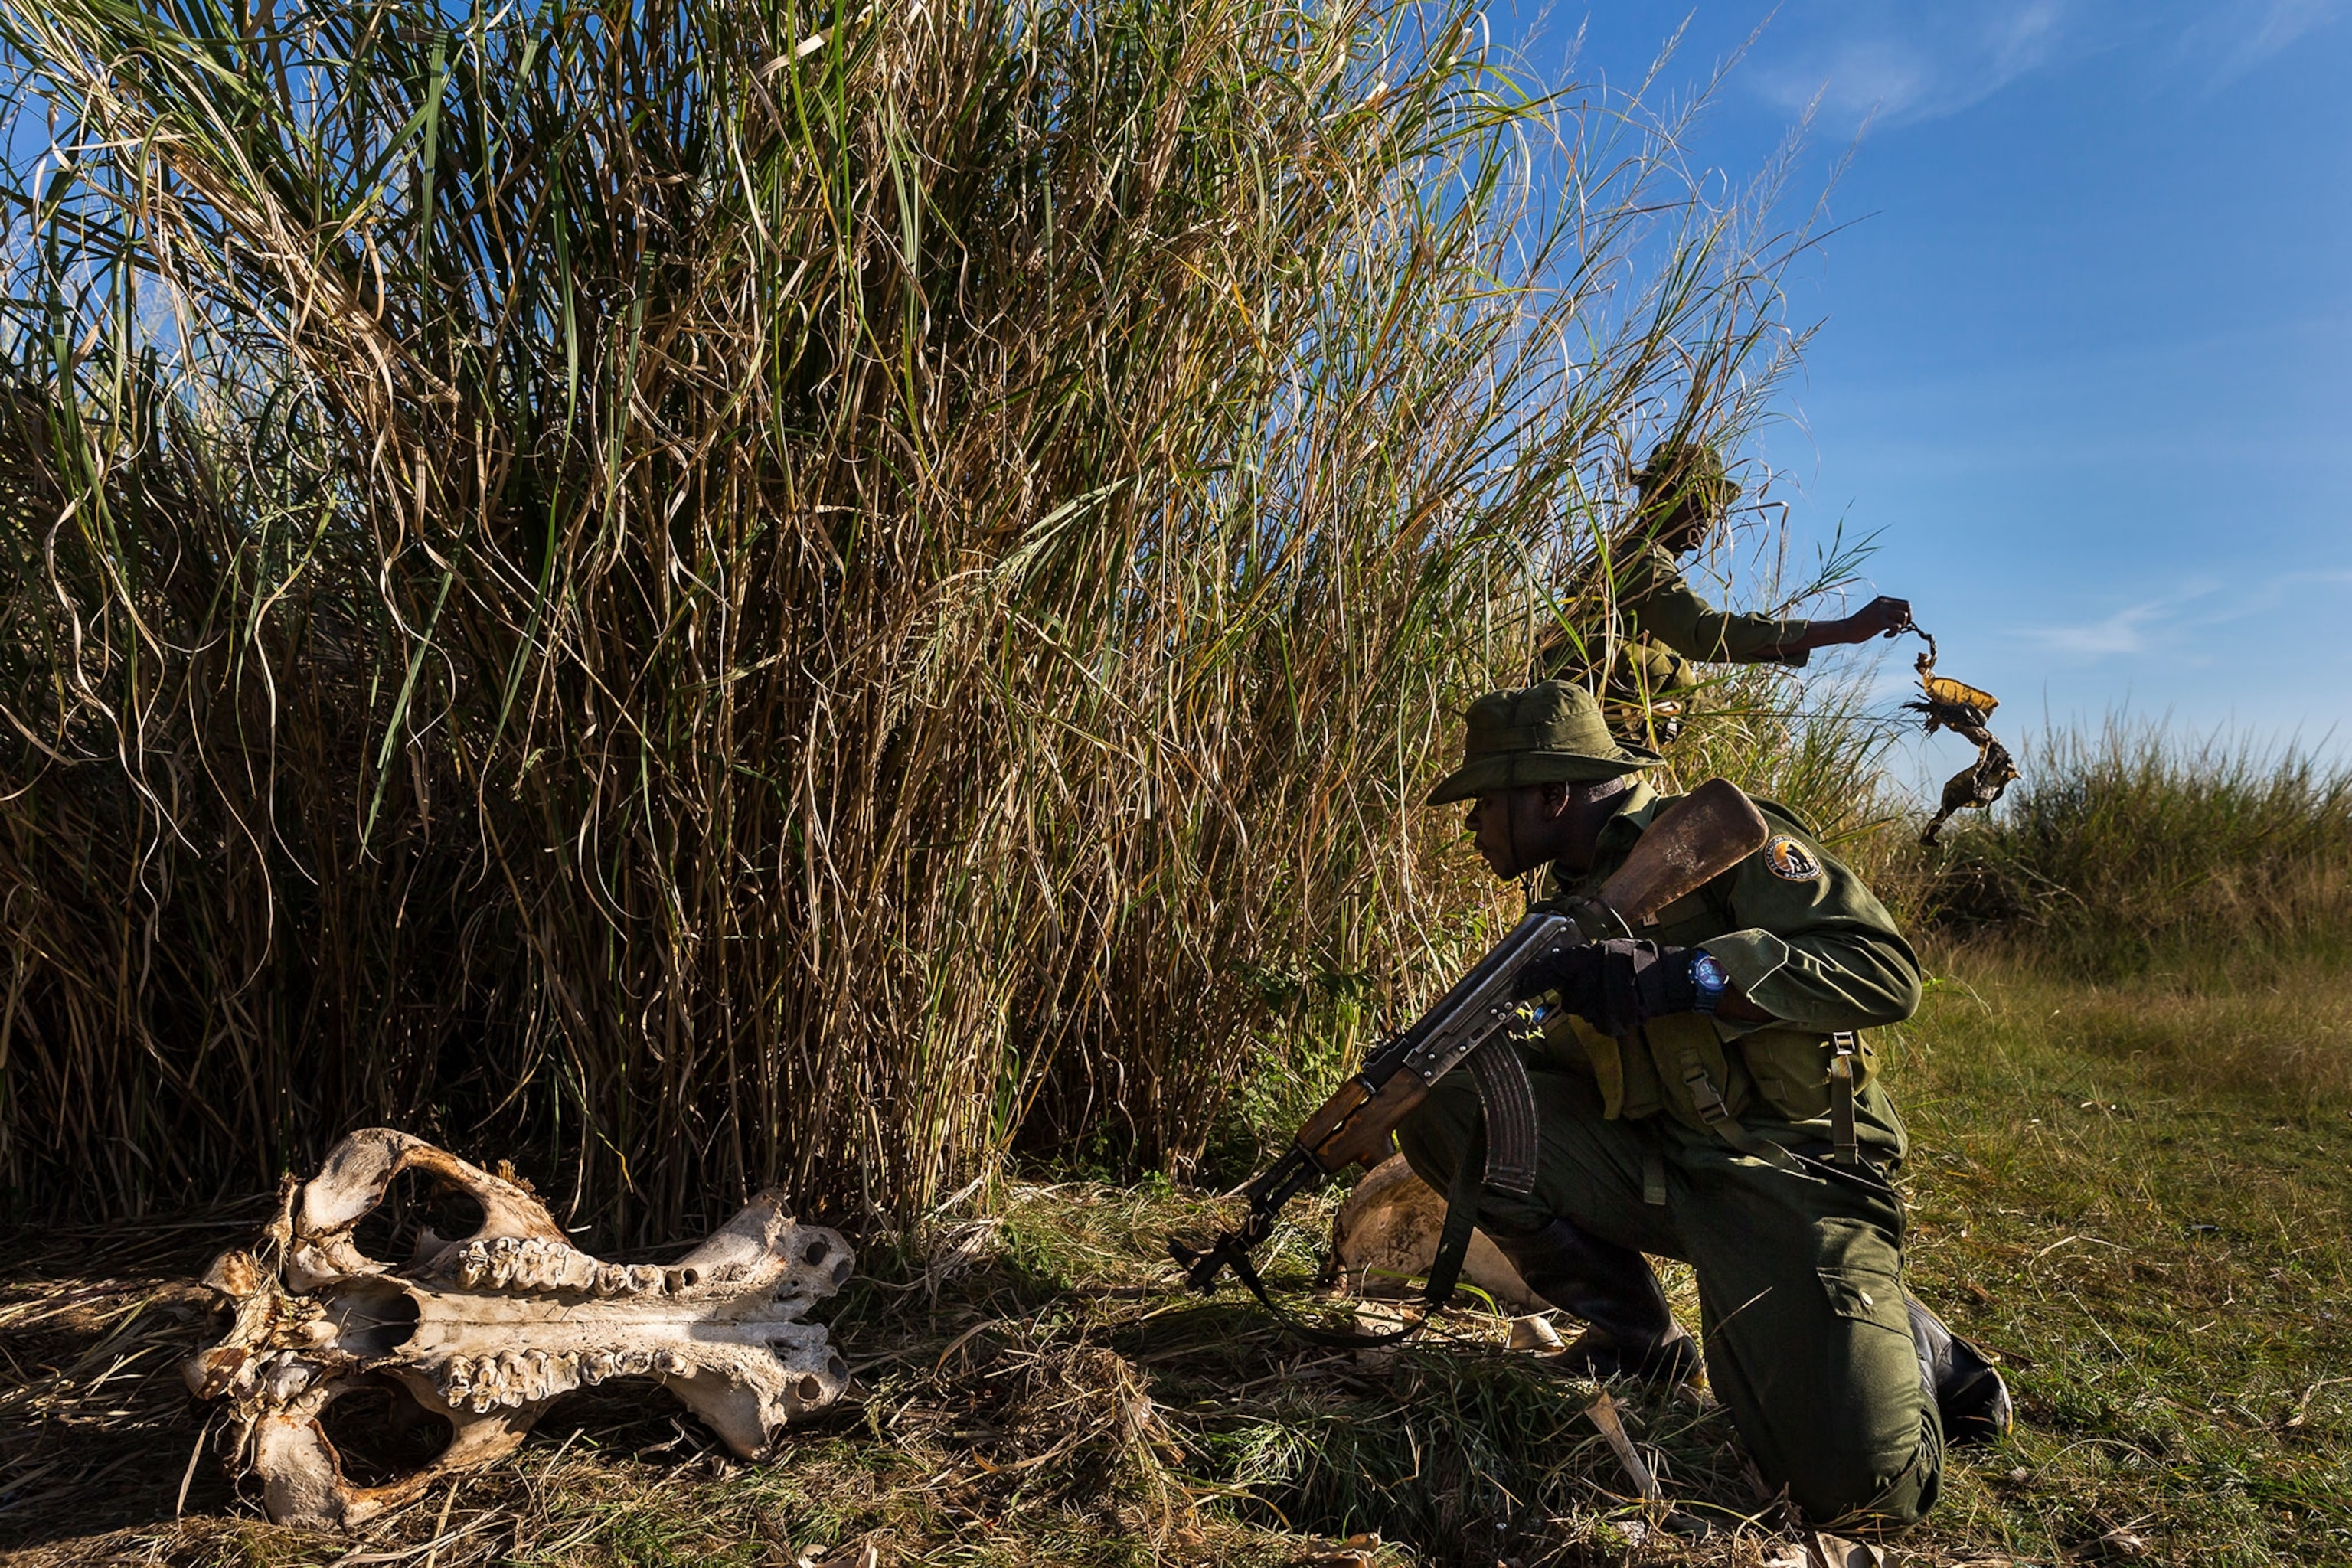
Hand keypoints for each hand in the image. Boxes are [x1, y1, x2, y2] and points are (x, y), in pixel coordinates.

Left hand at [1517, 939, 1696, 1035]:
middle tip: (1601, 989)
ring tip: (1620, 997)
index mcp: (1594, 953)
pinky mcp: (1615, 1018)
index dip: (1536, 978)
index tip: (1521, 987)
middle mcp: (1597, 972)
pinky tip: (1627, 1008)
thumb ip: (1584, 961)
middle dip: (1581, 997)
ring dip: (1598, 1009)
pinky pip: (1602, 1025)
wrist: (1673, 978)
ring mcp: (1606, 997)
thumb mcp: (1612, 950)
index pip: (1556, 966)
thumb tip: (1557, 972)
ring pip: (1586, 1013)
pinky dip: (1612, 1020)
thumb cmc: (1641, 961)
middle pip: (1570, 999)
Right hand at [1845, 596, 1912, 640]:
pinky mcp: (1879, 620)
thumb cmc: (1861, 625)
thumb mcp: (1876, 615)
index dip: (1907, 614)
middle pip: (1908, 607)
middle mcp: (1883, 603)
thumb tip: (1906, 621)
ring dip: (1900, 627)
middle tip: (1898, 628)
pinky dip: (1893, 633)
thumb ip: (1889, 614)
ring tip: (1888, 632)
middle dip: (1907, 619)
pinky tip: (1884, 636)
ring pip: (1904, 616)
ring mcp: (1881, 611)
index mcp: (1883, 600)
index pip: (1905, 603)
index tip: (1899, 624)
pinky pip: (1897, 626)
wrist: (1846, 629)